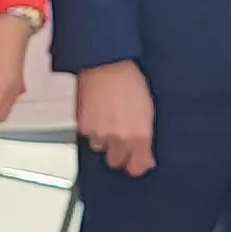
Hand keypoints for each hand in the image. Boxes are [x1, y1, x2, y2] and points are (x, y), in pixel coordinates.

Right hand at [76, 61, 156, 176]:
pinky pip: (88, 136)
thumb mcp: (147, 109)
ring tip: (108, 119)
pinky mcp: (83, 127)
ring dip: (104, 139)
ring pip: (100, 148)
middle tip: (121, 136)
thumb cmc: (128, 80)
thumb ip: (146, 135)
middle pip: (116, 162)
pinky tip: (98, 112)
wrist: (104, 64)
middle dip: (119, 152)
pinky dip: (92, 128)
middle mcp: (119, 139)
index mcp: (140, 135)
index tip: (138, 160)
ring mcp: (99, 134)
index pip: (138, 167)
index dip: (137, 164)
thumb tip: (146, 154)